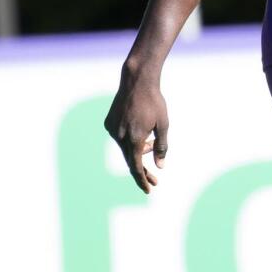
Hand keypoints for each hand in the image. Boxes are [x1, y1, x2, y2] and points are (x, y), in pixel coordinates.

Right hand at [104, 66, 168, 193]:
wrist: (136, 81)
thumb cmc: (154, 102)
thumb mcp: (163, 124)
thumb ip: (161, 146)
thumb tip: (160, 166)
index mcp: (135, 138)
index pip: (136, 167)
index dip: (143, 179)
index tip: (149, 189)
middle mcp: (120, 136)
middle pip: (131, 160)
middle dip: (142, 171)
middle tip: (154, 179)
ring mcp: (112, 130)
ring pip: (125, 148)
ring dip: (138, 149)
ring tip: (151, 140)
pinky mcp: (108, 123)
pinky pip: (120, 137)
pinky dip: (130, 139)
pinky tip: (140, 129)